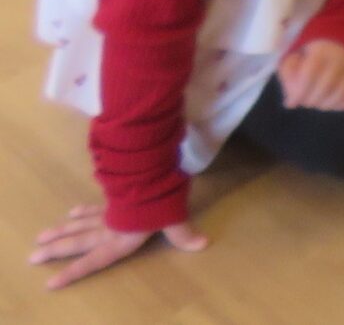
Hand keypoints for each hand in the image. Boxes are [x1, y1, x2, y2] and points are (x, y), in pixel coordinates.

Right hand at [29, 208, 206, 291]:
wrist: (146, 170)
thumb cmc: (158, 199)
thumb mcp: (172, 218)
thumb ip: (182, 234)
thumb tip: (202, 244)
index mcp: (121, 238)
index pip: (94, 260)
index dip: (75, 271)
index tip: (51, 281)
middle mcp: (109, 227)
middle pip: (78, 241)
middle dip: (57, 250)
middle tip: (33, 255)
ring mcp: (108, 211)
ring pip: (79, 223)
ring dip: (62, 230)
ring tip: (42, 236)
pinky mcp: (112, 196)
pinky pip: (93, 206)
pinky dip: (82, 210)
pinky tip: (71, 210)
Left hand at [278, 40, 343, 111]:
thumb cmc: (315, 51)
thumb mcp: (295, 55)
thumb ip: (288, 75)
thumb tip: (291, 101)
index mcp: (322, 49)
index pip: (309, 74)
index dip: (299, 92)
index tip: (292, 102)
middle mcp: (342, 58)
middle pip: (325, 88)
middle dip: (311, 100)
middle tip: (307, 100)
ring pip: (341, 95)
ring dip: (326, 104)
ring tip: (320, 101)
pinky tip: (336, 102)